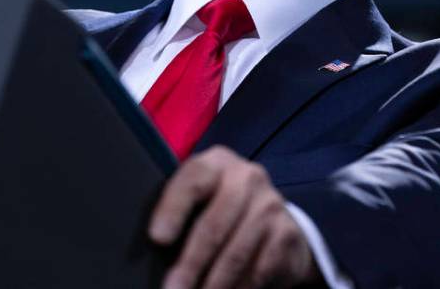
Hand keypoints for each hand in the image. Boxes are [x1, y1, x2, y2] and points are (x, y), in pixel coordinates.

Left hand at [149, 145, 321, 288]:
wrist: (275, 219)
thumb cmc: (219, 209)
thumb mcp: (201, 199)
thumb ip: (180, 211)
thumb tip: (152, 246)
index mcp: (217, 164)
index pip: (193, 180)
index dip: (174, 208)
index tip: (157, 238)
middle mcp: (247, 178)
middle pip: (214, 225)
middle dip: (190, 263)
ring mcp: (271, 205)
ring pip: (236, 253)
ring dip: (213, 285)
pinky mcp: (287, 235)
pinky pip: (258, 270)